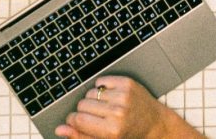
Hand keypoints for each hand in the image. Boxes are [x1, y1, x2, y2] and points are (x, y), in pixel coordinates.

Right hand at [54, 76, 195, 138]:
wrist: (155, 124)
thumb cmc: (130, 135)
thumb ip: (80, 137)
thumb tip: (60, 130)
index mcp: (111, 131)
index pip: (77, 119)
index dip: (73, 120)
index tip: (76, 121)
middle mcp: (118, 112)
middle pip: (82, 105)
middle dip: (84, 111)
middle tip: (97, 117)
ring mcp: (123, 96)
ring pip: (90, 92)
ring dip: (94, 100)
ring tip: (106, 108)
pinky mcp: (127, 83)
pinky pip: (101, 81)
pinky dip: (102, 88)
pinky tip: (110, 97)